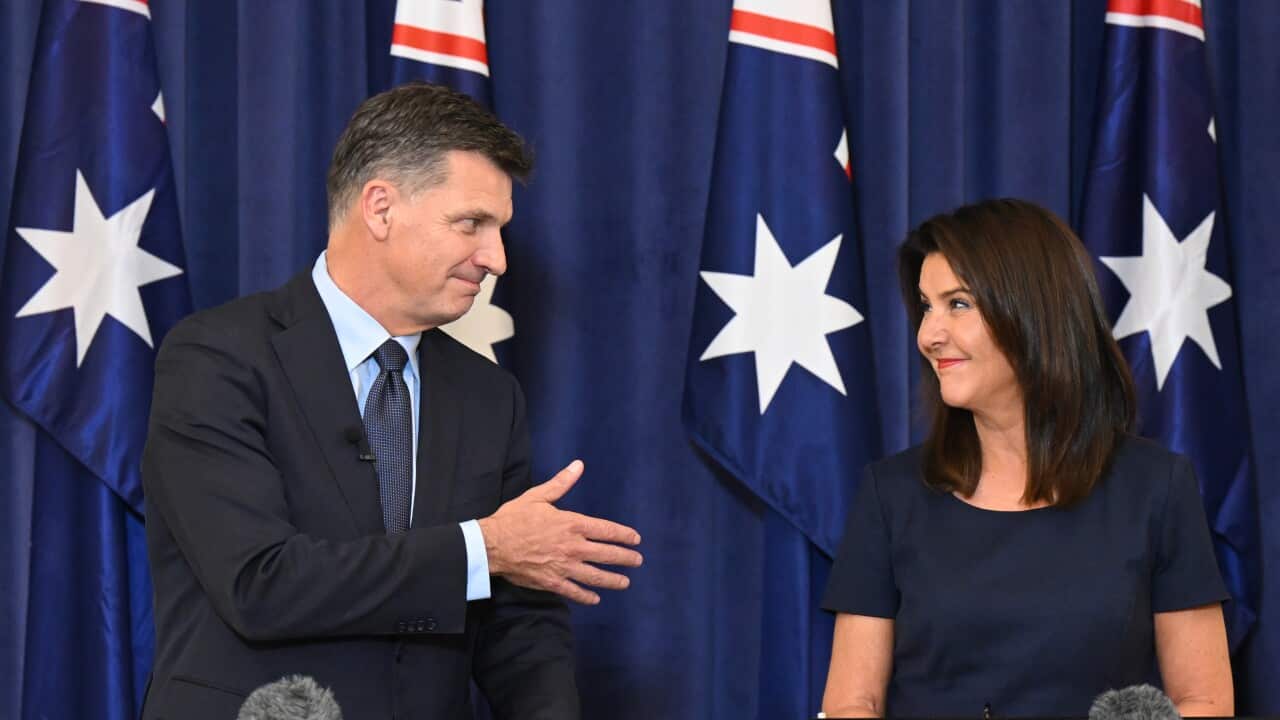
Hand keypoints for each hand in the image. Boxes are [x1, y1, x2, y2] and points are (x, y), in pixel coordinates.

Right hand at [477, 460, 642, 604]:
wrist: (492, 545)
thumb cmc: (514, 518)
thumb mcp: (538, 496)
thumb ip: (562, 483)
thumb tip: (579, 465)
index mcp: (572, 524)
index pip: (606, 530)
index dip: (623, 535)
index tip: (635, 539)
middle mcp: (573, 547)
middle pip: (607, 554)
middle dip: (625, 558)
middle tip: (637, 561)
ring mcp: (564, 567)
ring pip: (595, 576)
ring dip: (613, 580)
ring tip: (625, 582)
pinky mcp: (552, 582)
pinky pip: (574, 591)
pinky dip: (586, 596)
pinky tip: (595, 598)